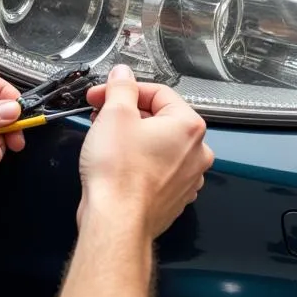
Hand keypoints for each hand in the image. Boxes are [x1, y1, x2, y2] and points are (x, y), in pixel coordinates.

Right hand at [78, 65, 213, 237]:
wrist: (116, 222)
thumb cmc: (118, 172)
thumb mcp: (115, 114)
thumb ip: (122, 87)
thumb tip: (123, 74)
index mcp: (188, 126)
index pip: (158, 92)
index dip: (124, 89)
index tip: (102, 93)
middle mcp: (196, 152)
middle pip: (159, 118)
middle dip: (127, 113)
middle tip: (100, 115)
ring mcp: (187, 178)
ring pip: (158, 145)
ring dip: (131, 137)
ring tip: (104, 139)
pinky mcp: (174, 197)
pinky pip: (156, 169)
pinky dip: (138, 162)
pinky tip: (116, 164)